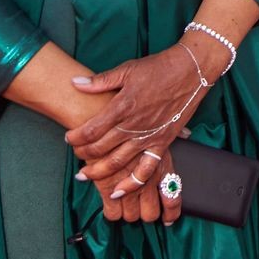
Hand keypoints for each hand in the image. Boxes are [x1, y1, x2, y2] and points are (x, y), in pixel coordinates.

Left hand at [65, 45, 211, 208]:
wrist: (190, 71)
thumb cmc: (158, 67)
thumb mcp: (127, 69)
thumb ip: (100, 81)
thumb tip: (74, 83)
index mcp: (122, 106)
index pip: (91, 129)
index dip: (76, 137)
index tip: (68, 138)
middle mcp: (133, 125)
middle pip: (100, 148)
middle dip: (83, 154)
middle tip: (75, 155)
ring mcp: (148, 136)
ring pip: (118, 162)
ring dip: (98, 171)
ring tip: (85, 175)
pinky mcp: (162, 143)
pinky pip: (146, 169)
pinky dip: (131, 183)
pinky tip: (118, 191)